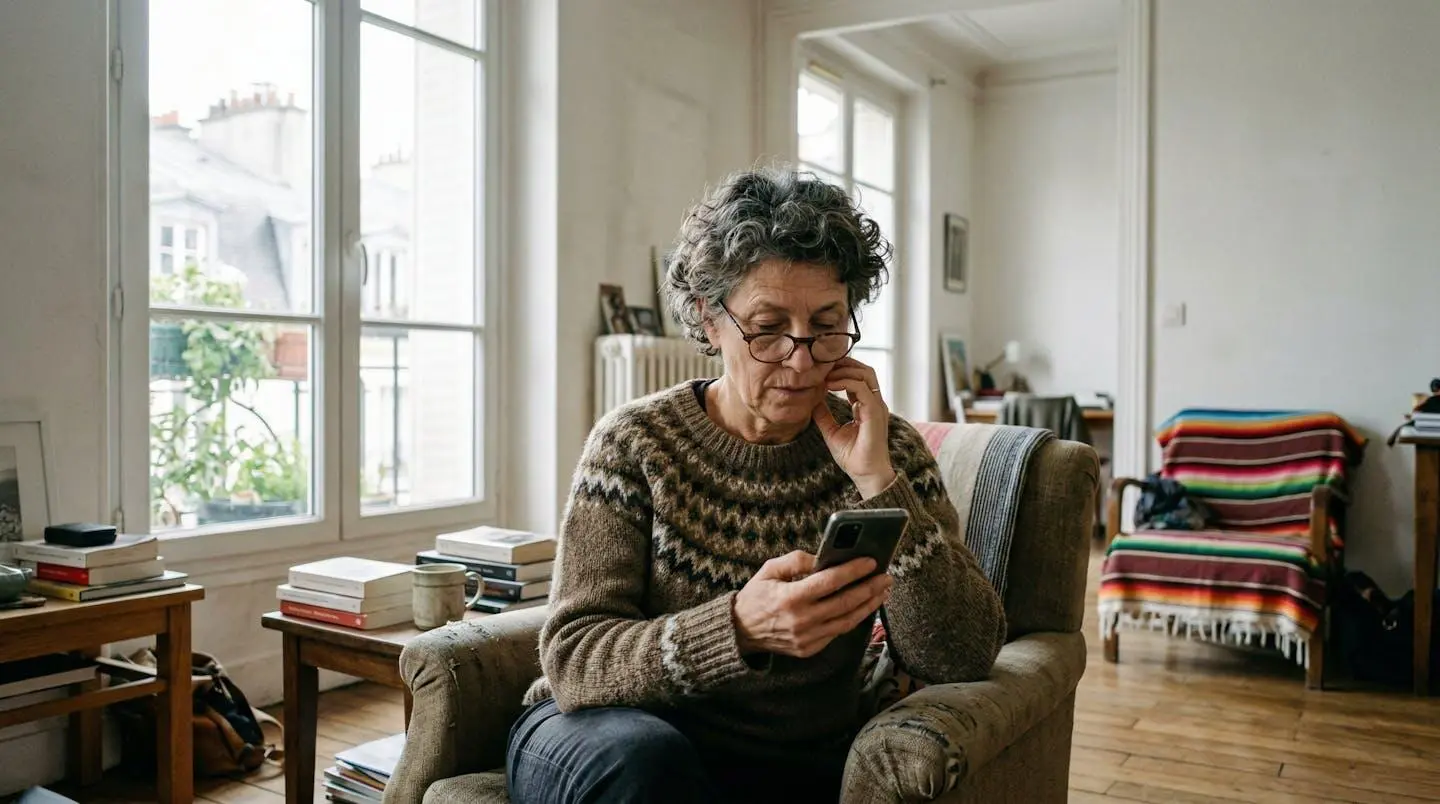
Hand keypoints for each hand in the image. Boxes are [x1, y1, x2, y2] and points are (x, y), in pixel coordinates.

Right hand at [733, 550, 891, 658]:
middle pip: (845, 602)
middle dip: (869, 588)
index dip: (853, 571)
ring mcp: (807, 638)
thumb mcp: (770, 569)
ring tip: (882, 591)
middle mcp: (801, 620)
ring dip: (868, 605)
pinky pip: (837, 632)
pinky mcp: (810, 649)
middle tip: (886, 576)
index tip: (871, 562)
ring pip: (847, 621)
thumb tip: (824, 557)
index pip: (830, 582)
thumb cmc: (756, 595)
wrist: (740, 631)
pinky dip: (853, 618)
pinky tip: (864, 606)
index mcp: (790, 597)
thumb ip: (797, 561)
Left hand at [813, 357, 896, 497]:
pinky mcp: (874, 412)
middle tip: (823, 363)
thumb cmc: (854, 457)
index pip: (858, 379)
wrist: (866, 475)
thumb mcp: (832, 432)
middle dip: (844, 363)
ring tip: (825, 373)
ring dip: (844, 369)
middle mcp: (874, 403)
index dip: (841, 370)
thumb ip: (824, 415)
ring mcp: (876, 406)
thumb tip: (811, 401)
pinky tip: (829, 385)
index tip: (821, 370)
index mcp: (867, 406)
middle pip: (864, 370)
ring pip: (865, 373)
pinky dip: (844, 381)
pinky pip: (861, 388)